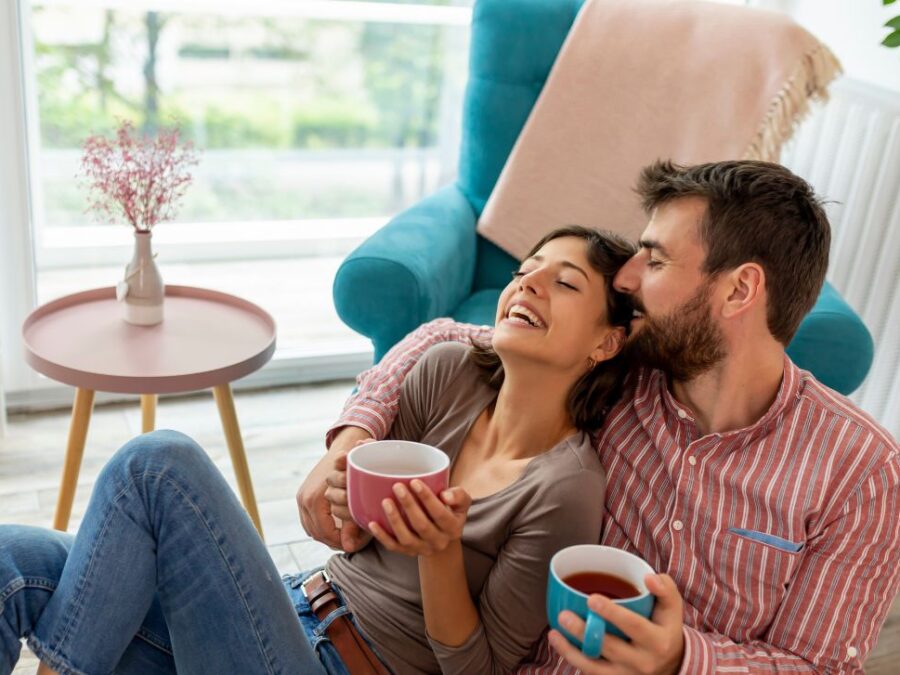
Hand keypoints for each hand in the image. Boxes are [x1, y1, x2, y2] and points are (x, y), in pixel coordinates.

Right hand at [296, 427, 372, 551]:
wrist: (343, 449)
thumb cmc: (351, 471)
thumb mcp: (353, 498)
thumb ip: (350, 524)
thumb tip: (349, 549)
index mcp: (315, 500)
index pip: (324, 533)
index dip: (338, 542)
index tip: (350, 545)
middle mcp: (304, 499)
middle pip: (315, 532)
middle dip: (331, 541)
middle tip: (347, 544)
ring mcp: (301, 497)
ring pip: (309, 528)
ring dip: (324, 535)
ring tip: (341, 537)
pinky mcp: (301, 495)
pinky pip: (307, 519)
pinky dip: (318, 526)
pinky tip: (332, 528)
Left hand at [369, 480, 470, 556]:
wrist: (444, 536)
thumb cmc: (451, 510)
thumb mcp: (461, 502)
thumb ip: (458, 495)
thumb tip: (445, 495)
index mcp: (453, 528)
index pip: (440, 514)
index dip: (427, 498)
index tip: (414, 482)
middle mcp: (438, 542)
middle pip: (422, 526)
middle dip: (409, 505)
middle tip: (397, 486)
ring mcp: (422, 549)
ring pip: (406, 538)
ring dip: (395, 520)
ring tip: (385, 501)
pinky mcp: (408, 552)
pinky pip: (393, 547)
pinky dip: (382, 536)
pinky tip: (372, 523)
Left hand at [548, 574, 684, 674]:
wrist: (672, 664)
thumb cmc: (665, 627)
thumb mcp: (672, 608)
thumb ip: (665, 588)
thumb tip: (649, 578)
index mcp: (658, 641)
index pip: (634, 626)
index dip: (613, 613)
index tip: (591, 599)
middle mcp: (643, 662)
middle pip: (610, 647)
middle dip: (585, 632)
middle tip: (564, 615)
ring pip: (595, 667)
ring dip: (572, 651)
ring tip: (554, 633)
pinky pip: (591, 674)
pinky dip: (574, 660)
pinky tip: (560, 644)